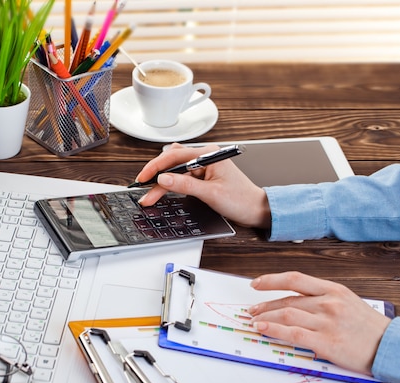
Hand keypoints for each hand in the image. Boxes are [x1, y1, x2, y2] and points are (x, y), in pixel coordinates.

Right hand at [135, 143, 270, 227]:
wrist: (256, 210)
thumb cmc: (241, 200)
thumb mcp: (210, 194)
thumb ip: (185, 185)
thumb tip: (164, 179)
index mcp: (208, 154)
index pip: (174, 156)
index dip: (156, 168)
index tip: (144, 178)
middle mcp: (205, 157)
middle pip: (172, 161)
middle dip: (155, 175)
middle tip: (143, 189)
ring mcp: (203, 167)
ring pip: (174, 170)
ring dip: (161, 182)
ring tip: (150, 195)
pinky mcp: (202, 177)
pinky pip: (181, 177)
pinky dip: (170, 185)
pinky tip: (162, 191)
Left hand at [248, 271, 391, 374]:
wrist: (390, 346)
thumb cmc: (368, 327)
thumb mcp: (347, 301)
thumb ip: (321, 298)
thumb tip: (294, 301)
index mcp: (333, 290)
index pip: (295, 279)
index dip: (271, 280)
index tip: (256, 283)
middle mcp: (328, 303)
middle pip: (287, 300)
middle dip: (265, 305)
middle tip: (252, 310)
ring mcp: (326, 322)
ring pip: (286, 314)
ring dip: (265, 317)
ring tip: (254, 321)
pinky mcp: (326, 341)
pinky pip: (293, 333)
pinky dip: (274, 330)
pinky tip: (263, 329)